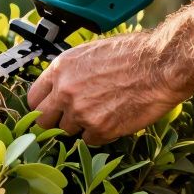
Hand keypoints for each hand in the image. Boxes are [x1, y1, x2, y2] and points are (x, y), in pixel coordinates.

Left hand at [27, 32, 184, 145]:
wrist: (160, 66)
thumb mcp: (91, 52)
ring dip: (82, 126)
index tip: (50, 110)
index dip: (43, 106)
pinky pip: (90, 140)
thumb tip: (60, 87)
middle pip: (43, 121)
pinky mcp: (100, 129)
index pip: (33, 98)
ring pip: (69, 131)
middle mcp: (65, 91)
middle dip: (56, 121)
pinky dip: (101, 134)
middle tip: (72, 118)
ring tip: (104, 110)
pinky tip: (115, 118)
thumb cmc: (133, 55)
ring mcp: (81, 112)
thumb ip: (71, 72)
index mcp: (61, 69)